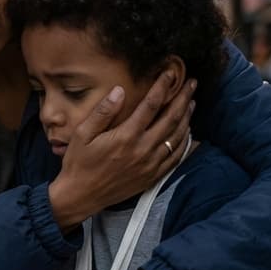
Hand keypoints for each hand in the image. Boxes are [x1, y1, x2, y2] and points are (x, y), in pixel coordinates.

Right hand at [48, 75, 194, 229]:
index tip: (169, 73)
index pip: (151, 105)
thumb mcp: (83, 134)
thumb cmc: (78, 163)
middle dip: (183, 98)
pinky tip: (187, 132)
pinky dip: (185, 142)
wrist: (81, 196)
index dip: (162, 87)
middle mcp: (143, 149)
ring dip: (187, 117)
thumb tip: (120, 90)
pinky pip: (176, 157)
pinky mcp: (152, 176)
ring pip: (177, 137)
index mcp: (126, 136)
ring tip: (192, 103)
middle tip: (191, 84)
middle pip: (171, 119)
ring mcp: (150, 164)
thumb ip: (103, 112)